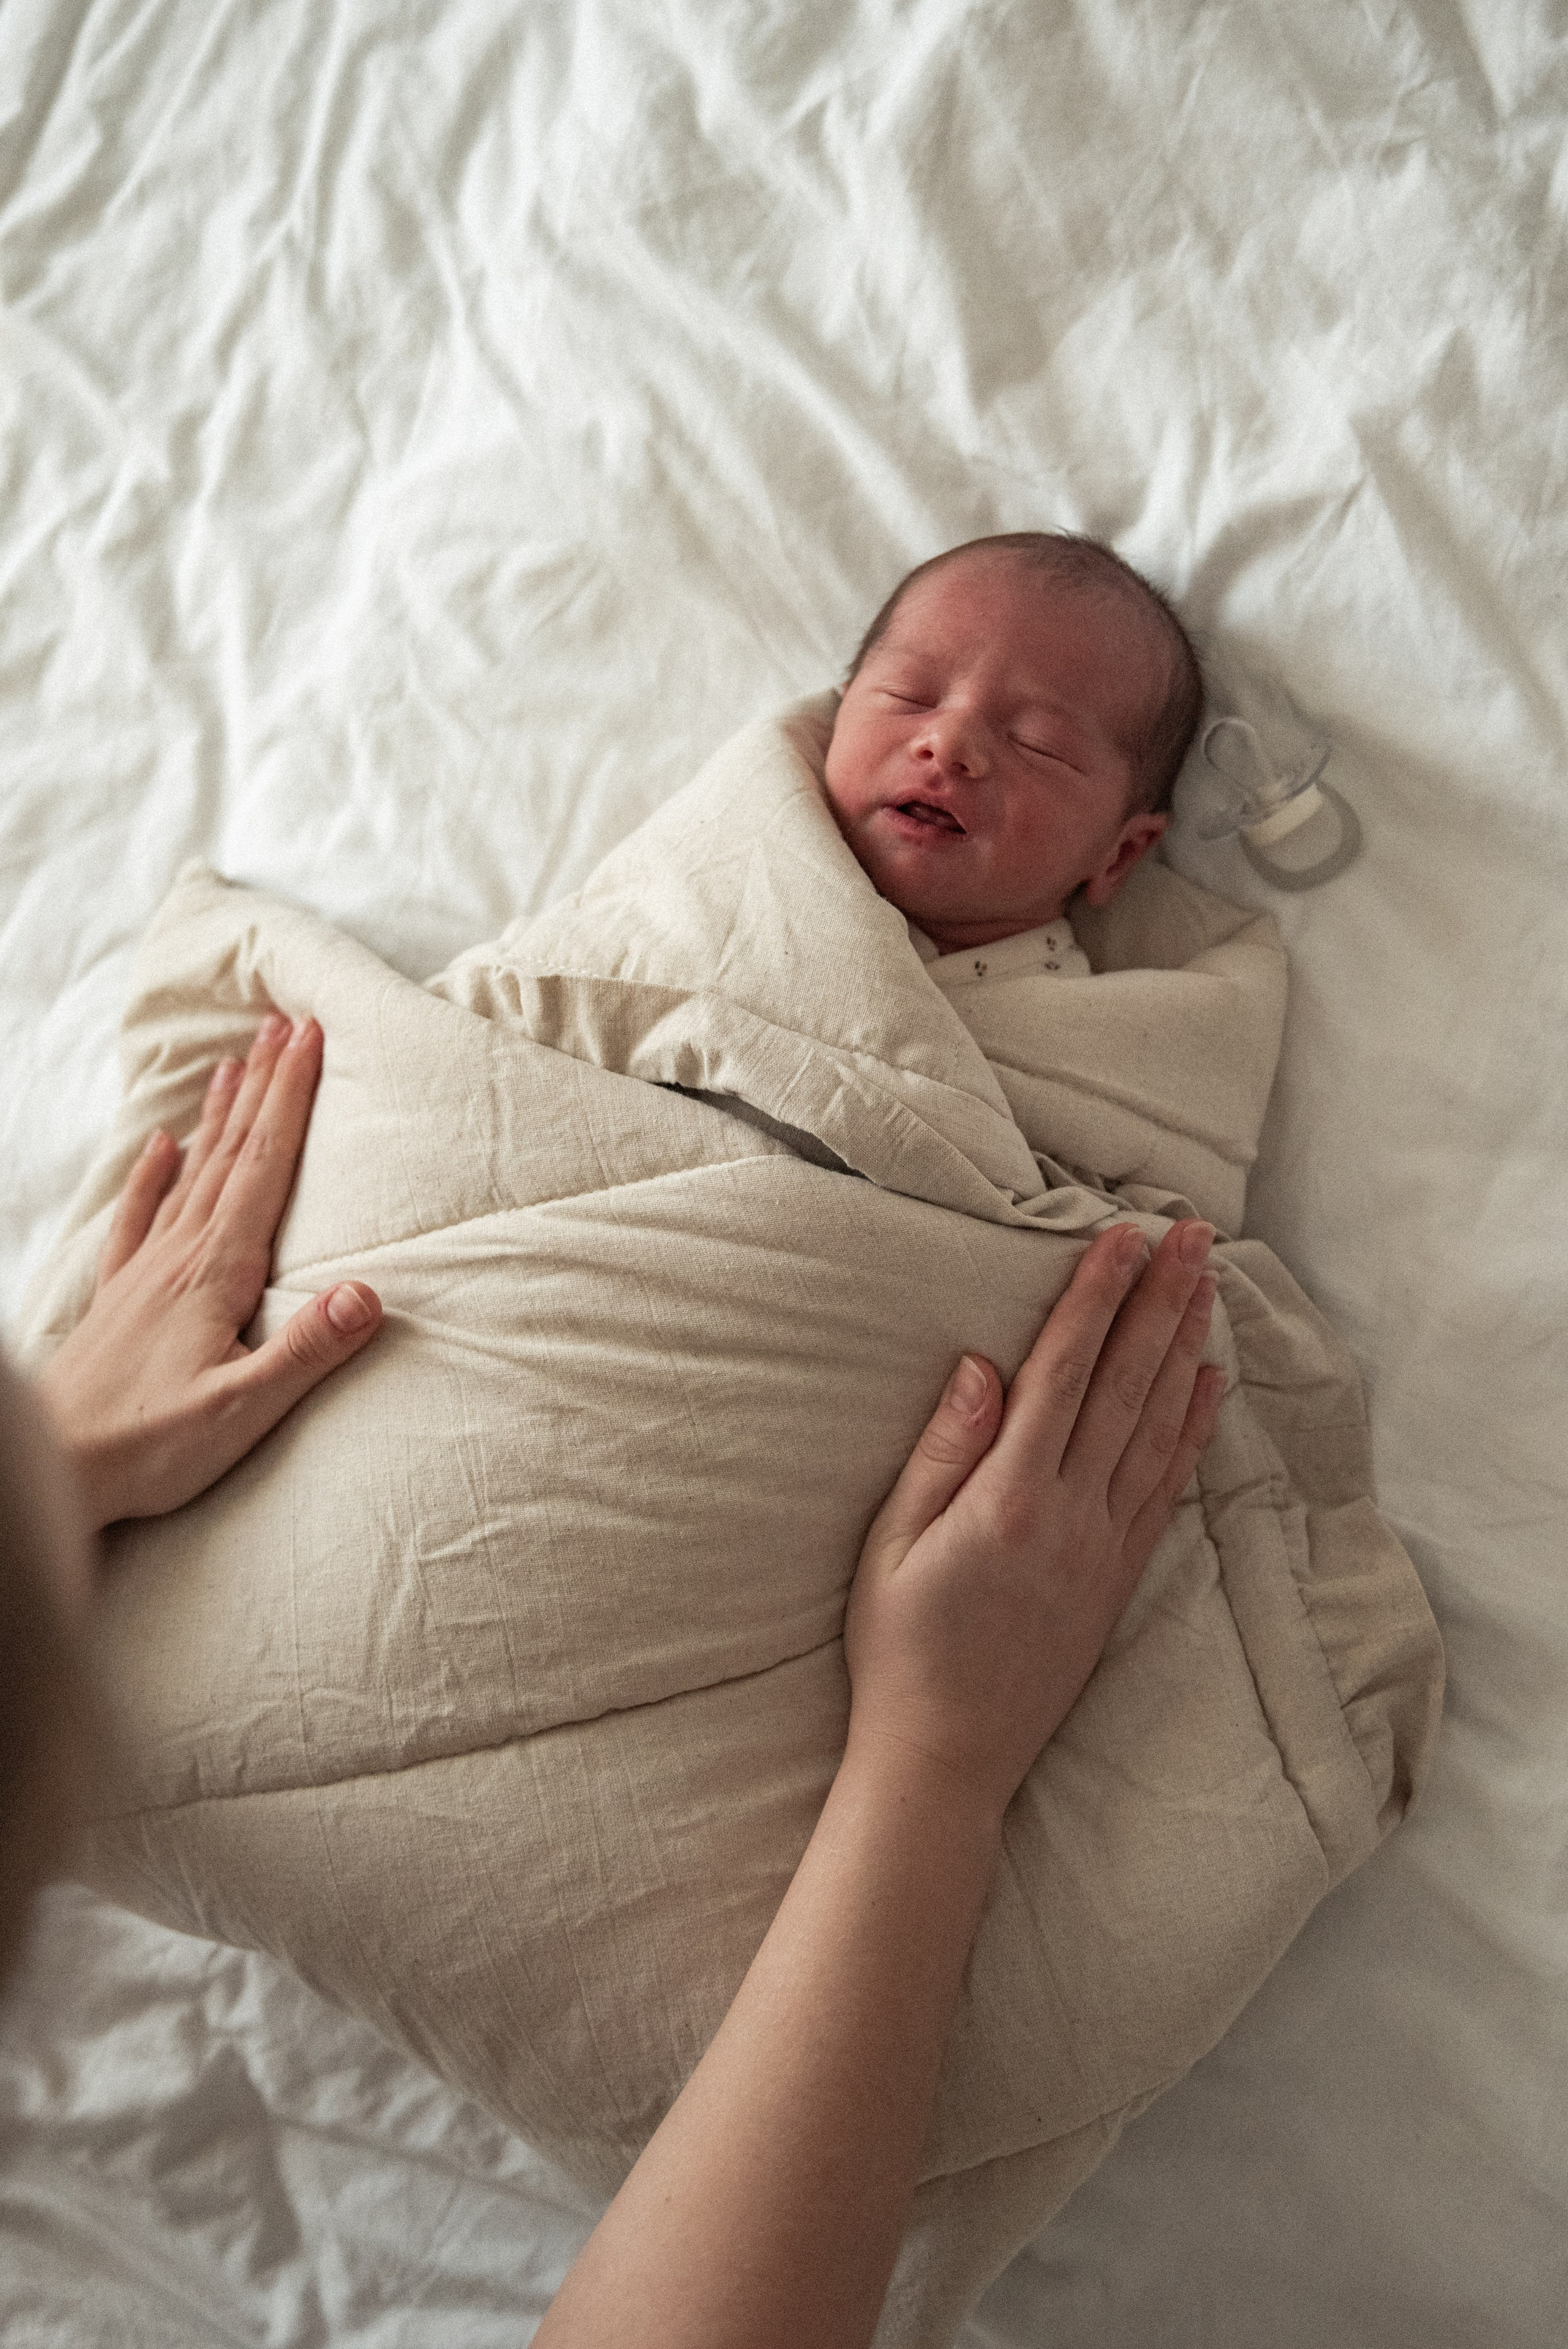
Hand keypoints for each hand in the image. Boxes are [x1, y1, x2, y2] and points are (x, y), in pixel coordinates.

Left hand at [38, 1014, 381, 1533]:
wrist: (54, 1467)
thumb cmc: (147, 1448)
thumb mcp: (242, 1412)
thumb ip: (306, 1351)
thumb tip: (369, 1293)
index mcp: (216, 1273)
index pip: (265, 1167)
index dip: (289, 1097)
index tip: (308, 1036)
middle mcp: (178, 1258)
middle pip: (231, 1154)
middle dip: (261, 1085)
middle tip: (282, 1023)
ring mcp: (143, 1274)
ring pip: (190, 1174)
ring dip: (217, 1116)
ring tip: (234, 1062)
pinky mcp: (119, 1298)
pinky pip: (139, 1219)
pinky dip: (152, 1177)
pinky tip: (159, 1148)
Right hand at [844, 1218, 1223, 1818]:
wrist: (946, 1759)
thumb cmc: (900, 1651)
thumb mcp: (892, 1546)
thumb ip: (942, 1453)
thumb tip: (982, 1367)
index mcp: (1009, 1500)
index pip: (1063, 1373)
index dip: (1095, 1298)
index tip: (1121, 1237)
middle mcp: (1072, 1517)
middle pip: (1127, 1386)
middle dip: (1160, 1302)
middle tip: (1192, 1234)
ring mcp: (1104, 1549)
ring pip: (1157, 1426)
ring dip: (1185, 1347)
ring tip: (1208, 1282)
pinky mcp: (1119, 1578)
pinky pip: (1166, 1485)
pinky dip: (1192, 1427)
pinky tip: (1209, 1382)